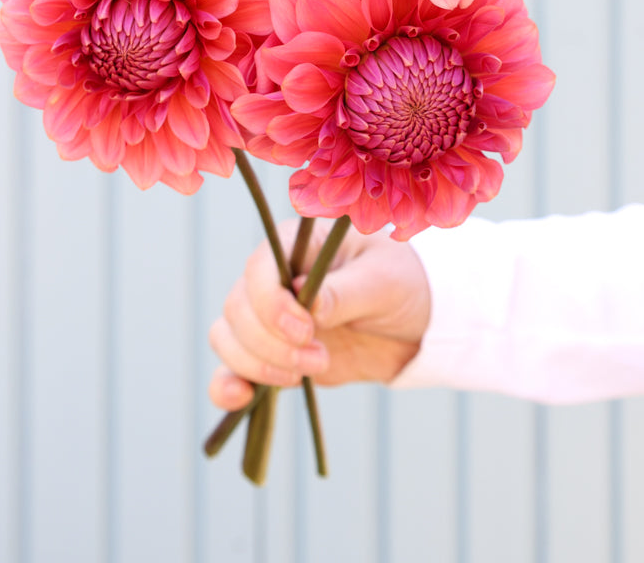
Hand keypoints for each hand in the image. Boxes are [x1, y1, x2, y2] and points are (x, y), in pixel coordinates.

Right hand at [208, 217, 430, 410]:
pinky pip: (232, 369)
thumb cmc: (401, 282)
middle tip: (318, 357)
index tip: (306, 330)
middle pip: (238, 308)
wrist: (416, 322)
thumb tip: (308, 302)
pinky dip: (227, 385)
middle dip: (271, 342)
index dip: (272, 304)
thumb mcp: (383, 281)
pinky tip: (240, 398)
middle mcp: (273, 279)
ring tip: (306, 372)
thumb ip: (345, 292)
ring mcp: (269, 319)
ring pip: (228, 338)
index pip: (258, 269)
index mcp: (297, 245)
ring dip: (257, 363)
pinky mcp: (273, 355)